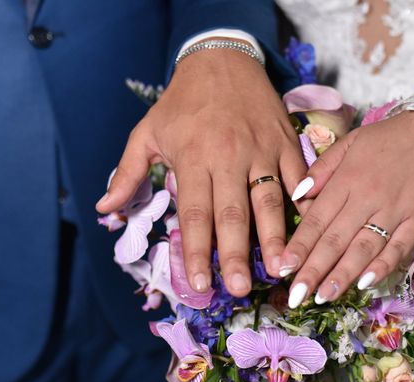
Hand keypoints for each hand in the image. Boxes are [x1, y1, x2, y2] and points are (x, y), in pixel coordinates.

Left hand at [96, 42, 305, 296]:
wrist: (222, 59)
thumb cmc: (182, 101)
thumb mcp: (147, 131)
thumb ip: (128, 172)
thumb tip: (104, 209)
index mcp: (193, 158)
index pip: (195, 213)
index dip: (197, 251)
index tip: (198, 283)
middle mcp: (228, 158)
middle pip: (233, 213)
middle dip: (236, 254)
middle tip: (239, 289)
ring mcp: (261, 150)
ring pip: (270, 200)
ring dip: (275, 237)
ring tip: (280, 268)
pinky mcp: (285, 143)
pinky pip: (298, 177)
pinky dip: (304, 202)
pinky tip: (309, 228)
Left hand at [280, 111, 413, 307]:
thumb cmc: (390, 137)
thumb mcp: (351, 142)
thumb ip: (322, 169)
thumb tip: (296, 195)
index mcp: (346, 180)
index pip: (316, 219)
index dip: (298, 246)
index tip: (282, 268)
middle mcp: (367, 197)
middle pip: (335, 239)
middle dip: (313, 270)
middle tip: (296, 296)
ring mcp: (395, 210)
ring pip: (363, 248)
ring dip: (342, 274)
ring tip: (324, 297)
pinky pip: (399, 247)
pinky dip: (383, 265)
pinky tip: (366, 284)